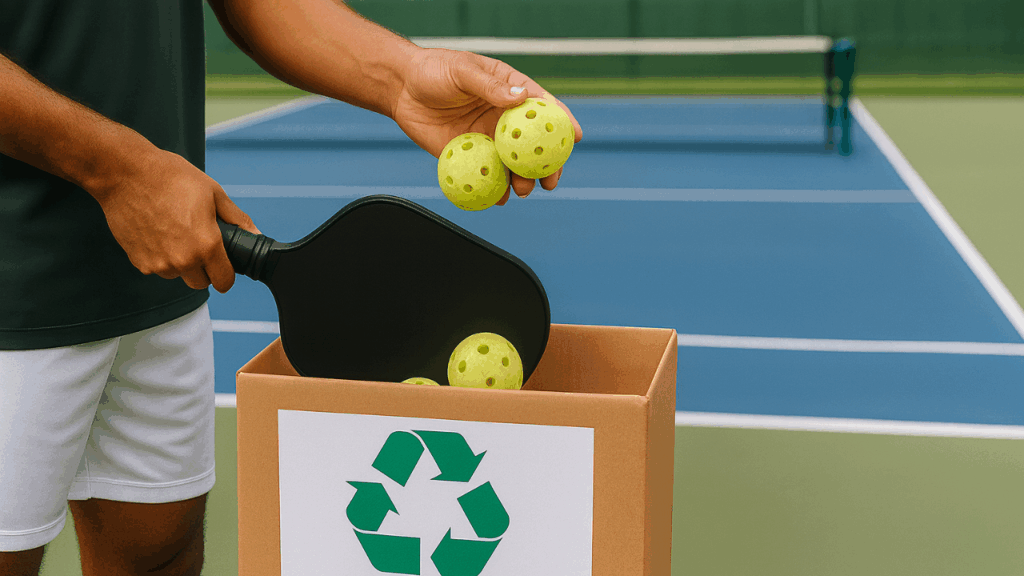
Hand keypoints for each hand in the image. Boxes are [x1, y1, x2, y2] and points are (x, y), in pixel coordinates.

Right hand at [91, 148, 260, 292]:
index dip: (226, 274)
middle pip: (201, 282)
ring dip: (180, 263)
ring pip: (178, 275)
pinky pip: (157, 268)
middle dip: (204, 268)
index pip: (224, 281)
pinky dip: (160, 257)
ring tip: (174, 232)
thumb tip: (254, 234)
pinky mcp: (138, 261)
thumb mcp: (213, 193)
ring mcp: (159, 264)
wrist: (125, 174)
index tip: (223, 266)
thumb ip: (236, 219)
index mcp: (206, 245)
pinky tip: (157, 232)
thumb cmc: (169, 178)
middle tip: (198, 242)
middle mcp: (183, 260)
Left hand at [392, 48, 582, 205]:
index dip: (562, 122)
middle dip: (547, 164)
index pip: (543, 108)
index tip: (576, 137)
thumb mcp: (463, 70)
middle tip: (551, 181)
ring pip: (513, 164)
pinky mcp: (471, 155)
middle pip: (534, 144)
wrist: (401, 89)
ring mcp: (489, 139)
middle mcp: (504, 118)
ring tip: (521, 191)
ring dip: (522, 180)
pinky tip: (498, 198)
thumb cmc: (434, 70)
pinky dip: (494, 189)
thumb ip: (489, 85)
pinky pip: (487, 175)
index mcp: (511, 92)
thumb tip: (520, 98)